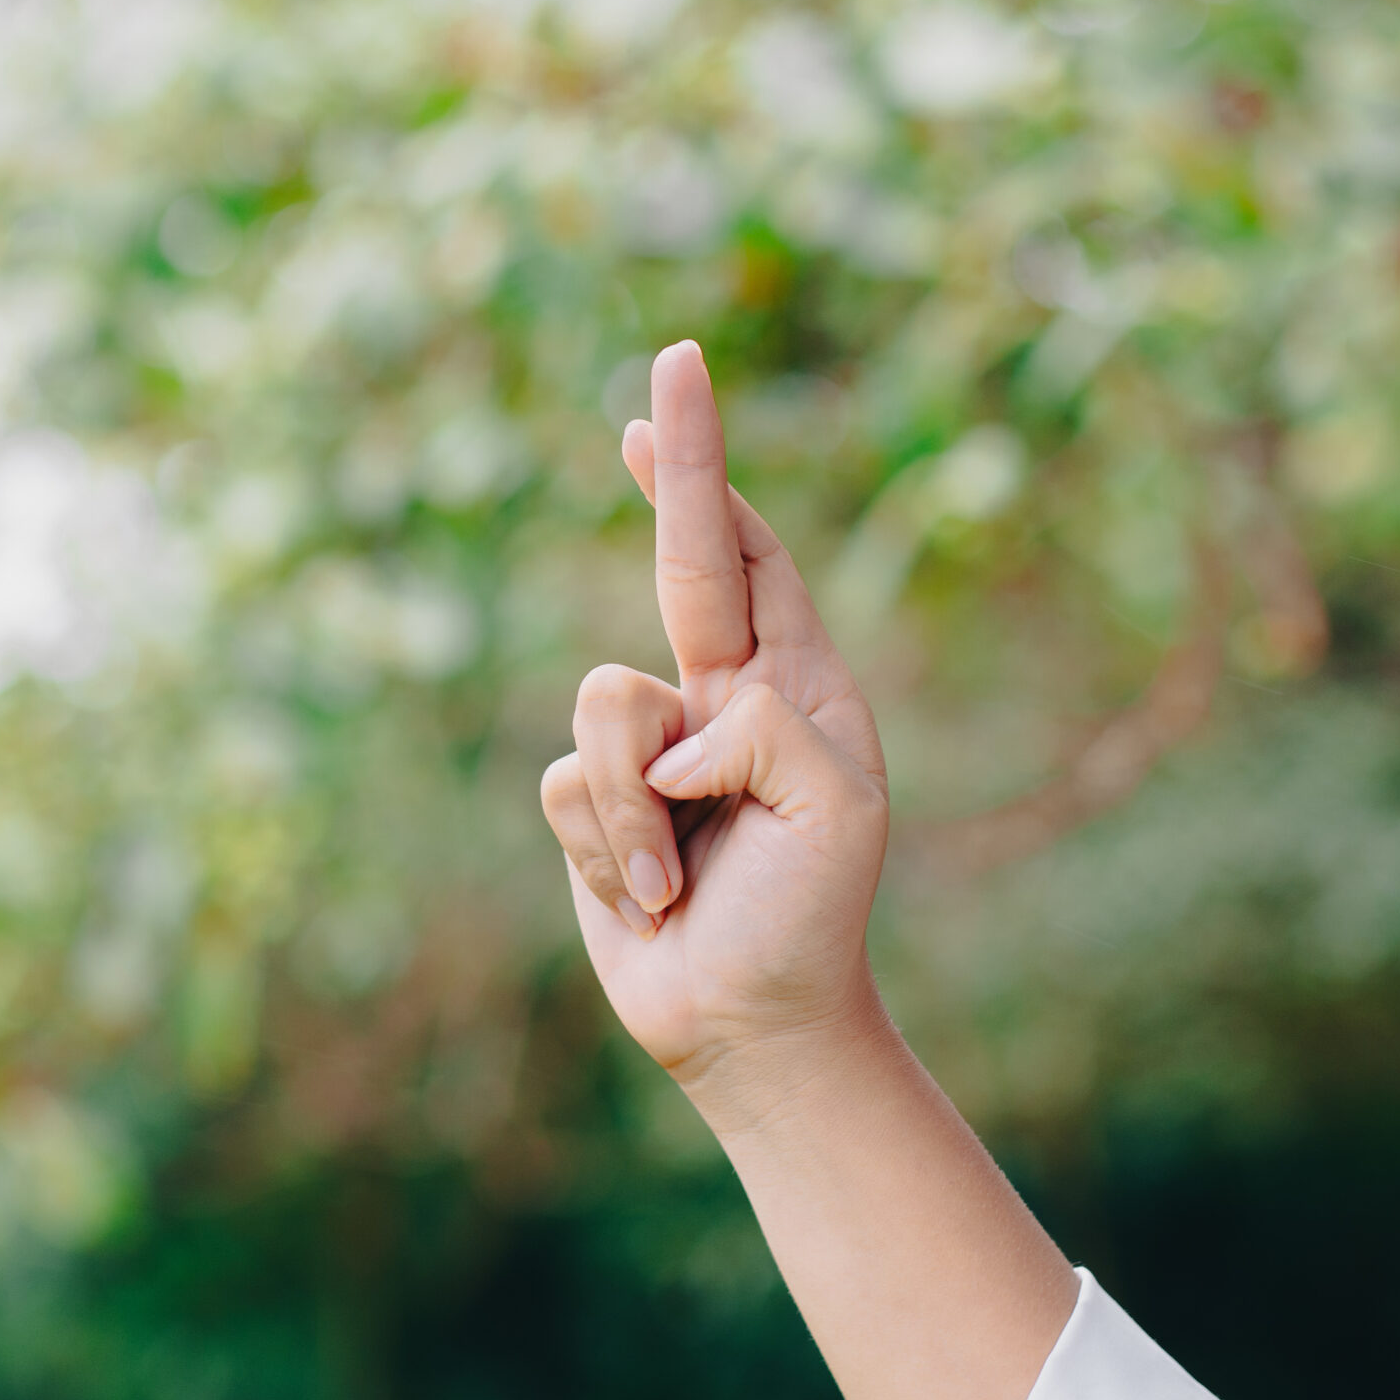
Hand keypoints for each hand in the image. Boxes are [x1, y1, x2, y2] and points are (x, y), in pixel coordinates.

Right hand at [539, 341, 889, 1108]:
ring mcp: (650, 750)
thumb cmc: (812, 916)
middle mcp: (719, 699)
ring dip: (635, 809)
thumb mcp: (834, 810)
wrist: (750, 1024)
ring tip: (680, 879)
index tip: (677, 381)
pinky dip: (608, 848)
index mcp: (795, 685)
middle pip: (677, 563)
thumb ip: (763, 727)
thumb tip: (668, 723)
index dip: (708, 472)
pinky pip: (565, 784)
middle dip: (670, 469)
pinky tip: (648, 899)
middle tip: (662, 375)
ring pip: (601, 707)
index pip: (748, 554)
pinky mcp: (591, 806)